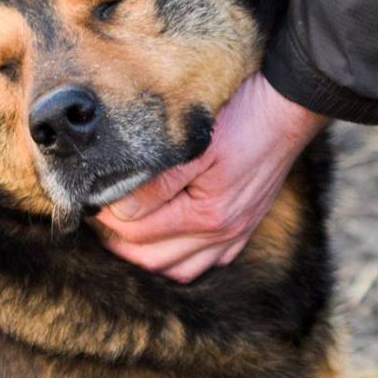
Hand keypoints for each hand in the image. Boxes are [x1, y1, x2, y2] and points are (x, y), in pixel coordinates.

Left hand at [97, 72, 328, 281]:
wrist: (287, 108)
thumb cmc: (240, 118)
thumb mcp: (192, 145)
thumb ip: (155, 183)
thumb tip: (117, 208)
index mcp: (207, 216)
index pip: (139, 233)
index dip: (108, 218)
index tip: (90, 197)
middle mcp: (222, 234)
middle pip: (154, 259)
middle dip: (119, 243)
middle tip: (97, 218)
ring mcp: (235, 234)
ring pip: (179, 268)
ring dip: (147, 256)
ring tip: (123, 232)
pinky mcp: (244, 227)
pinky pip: (207, 262)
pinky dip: (180, 259)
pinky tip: (164, 241)